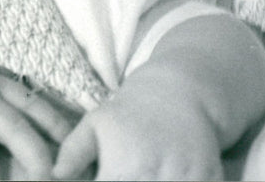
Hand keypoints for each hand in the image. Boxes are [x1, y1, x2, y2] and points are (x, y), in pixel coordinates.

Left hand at [52, 82, 223, 180]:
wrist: (180, 92)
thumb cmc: (129, 113)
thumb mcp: (95, 124)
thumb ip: (73, 153)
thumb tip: (53, 174)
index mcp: (122, 168)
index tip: (101, 178)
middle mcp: (154, 175)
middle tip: (122, 174)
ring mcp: (185, 179)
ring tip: (140, 173)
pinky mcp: (211, 179)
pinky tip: (162, 175)